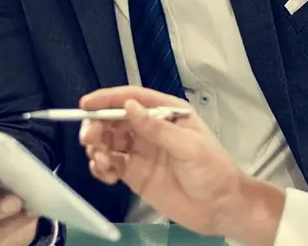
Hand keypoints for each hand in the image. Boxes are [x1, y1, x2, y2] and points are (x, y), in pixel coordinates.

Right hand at [78, 86, 258, 236]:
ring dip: (97, 147)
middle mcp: (150, 129)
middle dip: (97, 126)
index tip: (86, 105)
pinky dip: (101, 167)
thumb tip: (129, 107)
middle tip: (89, 139)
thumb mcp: (189, 147)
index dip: (108, 99)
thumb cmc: (213, 172)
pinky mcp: (134, 174)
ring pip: (109, 142)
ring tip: (99, 159)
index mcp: (167, 113)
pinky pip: (110, 165)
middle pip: (115, 120)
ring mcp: (141, 152)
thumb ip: (157, 128)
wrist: (220, 208)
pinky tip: (105, 173)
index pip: (133, 99)